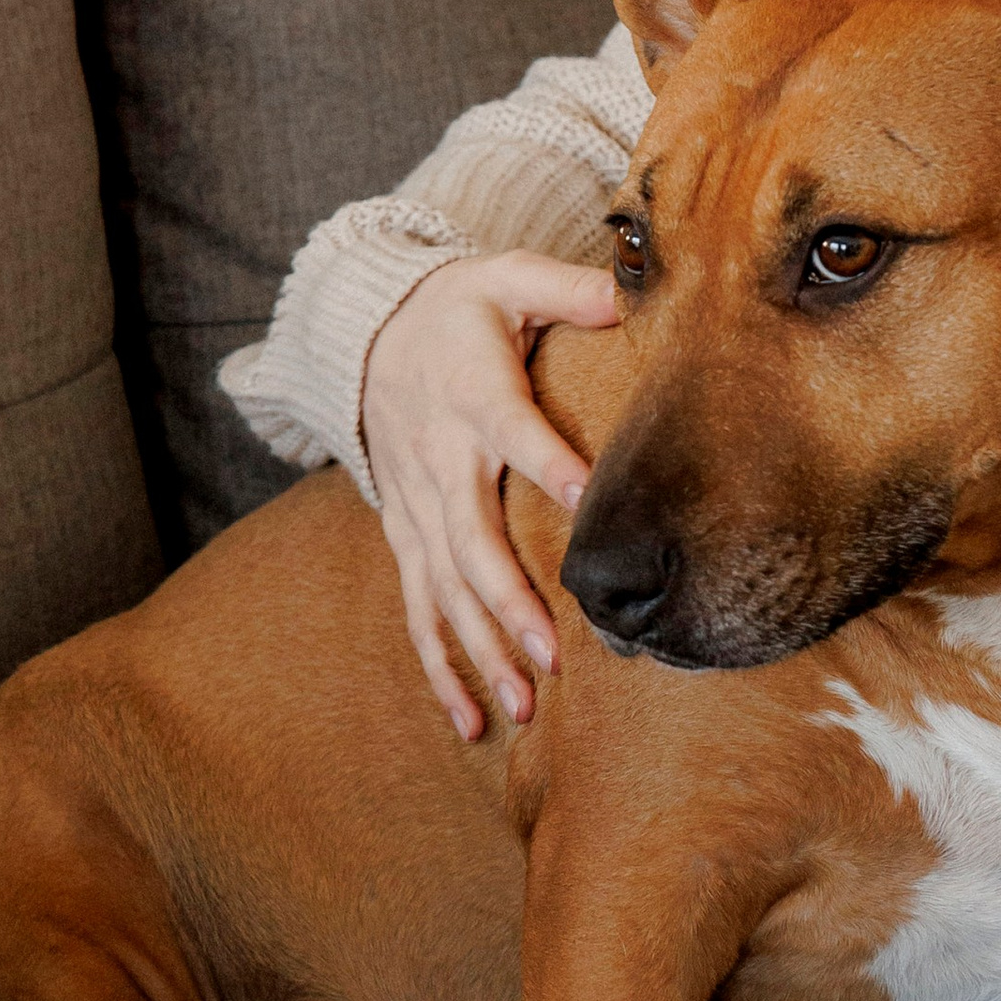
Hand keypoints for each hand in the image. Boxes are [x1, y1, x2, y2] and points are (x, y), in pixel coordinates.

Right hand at [363, 251, 619, 737]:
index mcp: (469, 392)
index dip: (546, 464)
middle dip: (509, 601)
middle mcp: (437, 458)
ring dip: (481, 651)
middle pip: (470, 538)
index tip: (587, 503)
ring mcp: (414, 506)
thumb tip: (635, 287)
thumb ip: (570, 287)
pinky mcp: (405, 535)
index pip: (512, 431)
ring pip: (444, 590)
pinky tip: (471, 722)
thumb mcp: (507, 277)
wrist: (366, 331)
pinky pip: (419, 610)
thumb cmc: (459, 308)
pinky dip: (440, 668)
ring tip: (525, 708)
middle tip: (555, 653)